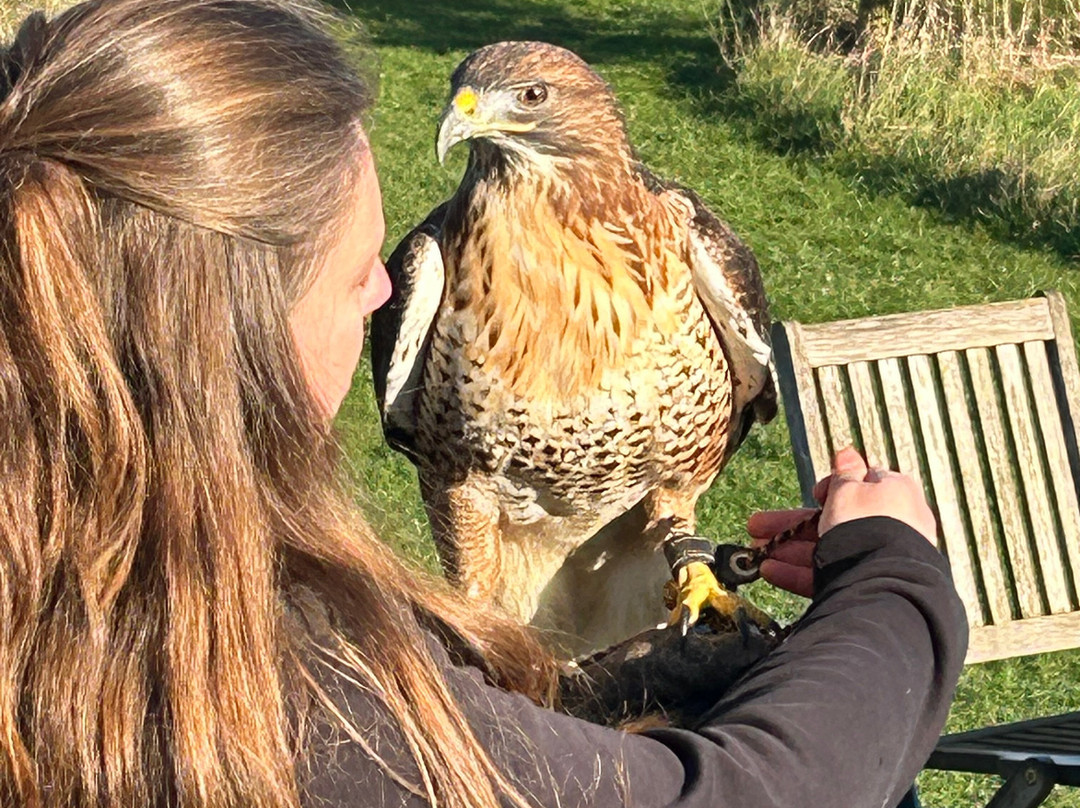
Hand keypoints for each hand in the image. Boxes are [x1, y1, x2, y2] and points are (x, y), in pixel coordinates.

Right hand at [746, 447, 936, 597]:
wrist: (886, 581)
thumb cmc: (868, 524)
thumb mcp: (849, 490)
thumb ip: (844, 474)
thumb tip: (847, 452)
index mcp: (892, 494)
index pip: (859, 485)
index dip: (830, 488)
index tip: (814, 493)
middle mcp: (889, 526)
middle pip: (833, 520)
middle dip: (792, 524)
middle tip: (759, 526)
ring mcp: (876, 558)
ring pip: (826, 549)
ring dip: (789, 548)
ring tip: (756, 551)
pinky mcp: (864, 585)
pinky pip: (829, 575)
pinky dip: (800, 572)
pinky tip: (770, 570)